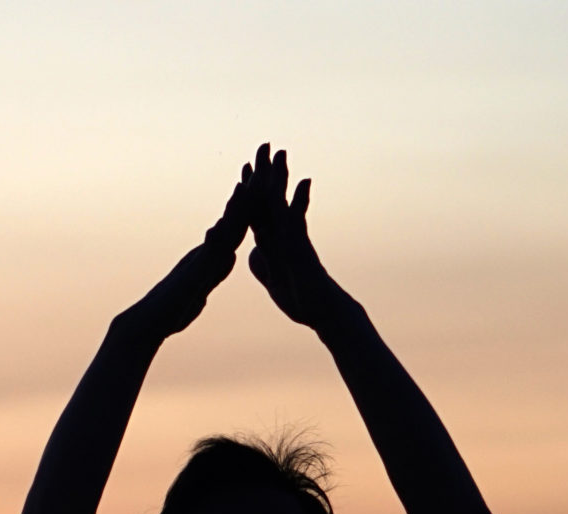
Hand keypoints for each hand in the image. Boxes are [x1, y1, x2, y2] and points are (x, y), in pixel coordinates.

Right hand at [120, 163, 252, 338]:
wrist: (150, 322)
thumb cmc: (172, 312)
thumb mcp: (203, 287)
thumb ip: (214, 271)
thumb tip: (228, 257)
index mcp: (214, 256)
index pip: (238, 227)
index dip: (251, 206)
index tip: (262, 185)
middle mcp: (209, 252)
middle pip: (235, 219)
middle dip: (248, 195)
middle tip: (260, 168)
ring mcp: (203, 258)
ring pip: (225, 228)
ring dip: (237, 206)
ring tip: (249, 183)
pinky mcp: (197, 270)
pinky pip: (213, 248)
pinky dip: (222, 233)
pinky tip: (228, 221)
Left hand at [242, 144, 351, 329]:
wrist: (323, 313)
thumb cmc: (301, 298)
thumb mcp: (271, 279)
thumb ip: (261, 263)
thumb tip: (252, 251)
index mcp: (272, 242)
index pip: (257, 210)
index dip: (249, 189)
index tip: (244, 167)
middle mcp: (284, 235)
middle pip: (270, 199)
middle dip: (266, 172)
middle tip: (264, 145)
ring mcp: (294, 240)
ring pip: (283, 204)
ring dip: (281, 179)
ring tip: (282, 154)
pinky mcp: (303, 248)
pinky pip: (299, 223)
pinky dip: (300, 202)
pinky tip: (304, 181)